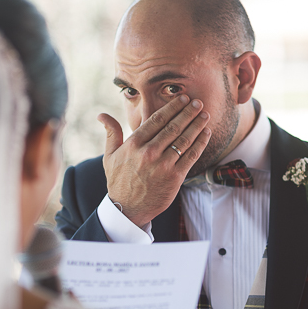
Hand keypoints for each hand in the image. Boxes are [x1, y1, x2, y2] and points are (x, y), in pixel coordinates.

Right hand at [98, 96, 211, 224]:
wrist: (127, 209)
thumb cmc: (119, 180)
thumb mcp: (110, 156)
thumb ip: (111, 133)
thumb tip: (101, 115)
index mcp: (134, 144)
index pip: (157, 120)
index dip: (172, 107)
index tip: (182, 99)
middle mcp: (149, 152)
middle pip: (173, 127)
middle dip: (188, 112)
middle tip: (198, 102)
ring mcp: (163, 165)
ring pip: (184, 139)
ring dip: (197, 125)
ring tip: (205, 115)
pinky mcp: (175, 177)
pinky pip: (191, 156)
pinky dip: (200, 143)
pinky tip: (206, 133)